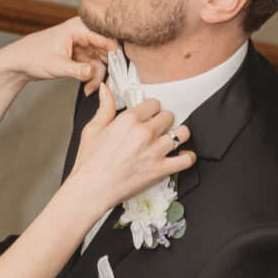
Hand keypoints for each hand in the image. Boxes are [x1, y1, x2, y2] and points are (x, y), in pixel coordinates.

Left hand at [0, 19, 112, 87]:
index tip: (117, 72)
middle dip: (105, 70)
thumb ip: (77, 70)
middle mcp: (83, 34)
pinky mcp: (79, 55)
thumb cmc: (32, 56)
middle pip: (106, 52)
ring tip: (89, 89)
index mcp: (78, 27)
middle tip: (99, 85)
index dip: (115, 55)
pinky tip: (87, 88)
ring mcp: (82, 45)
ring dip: (98, 77)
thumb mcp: (56, 65)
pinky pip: (93, 67)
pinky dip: (92, 78)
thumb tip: (93, 72)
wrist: (18, 62)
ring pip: (101, 62)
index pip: (107, 38)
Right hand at [73, 84, 194, 206]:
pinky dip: (188, 157)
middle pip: (169, 116)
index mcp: (129, 120)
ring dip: (179, 134)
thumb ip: (105, 107)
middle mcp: (144, 133)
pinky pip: (186, 159)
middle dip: (165, 120)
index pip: (154, 103)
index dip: (152, 109)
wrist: (92, 189)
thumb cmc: (90, 161)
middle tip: (159, 128)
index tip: (150, 115)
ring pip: (182, 133)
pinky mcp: (161, 169)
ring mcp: (155, 151)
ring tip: (173, 138)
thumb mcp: (93, 129)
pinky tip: (182, 155)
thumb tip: (106, 88)